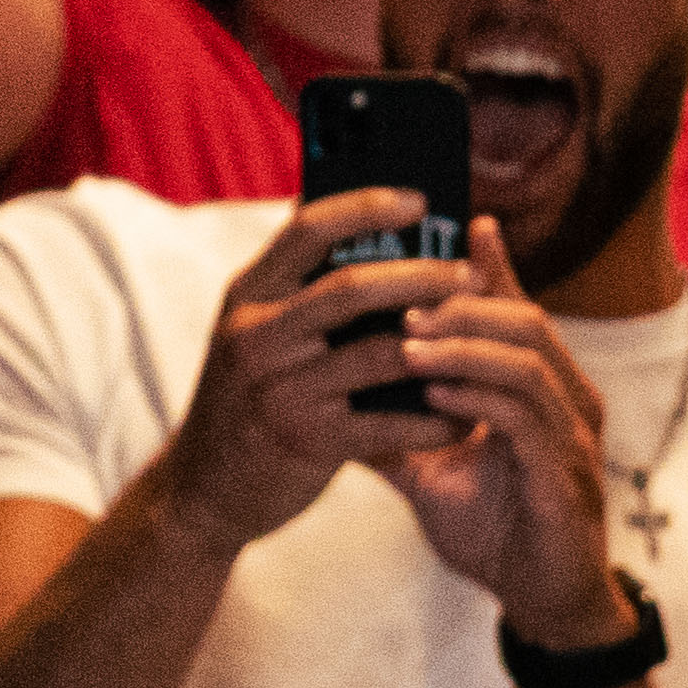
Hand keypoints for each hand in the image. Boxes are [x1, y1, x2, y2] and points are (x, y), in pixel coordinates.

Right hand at [153, 187, 467, 554]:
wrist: (202, 487)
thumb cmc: (249, 399)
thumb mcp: (255, 334)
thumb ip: (299, 288)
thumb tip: (367, 227)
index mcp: (246, 296)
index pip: (306, 229)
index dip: (366, 206)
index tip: (421, 200)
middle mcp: (255, 335)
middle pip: (353, 285)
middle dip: (424, 275)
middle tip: (471, 274)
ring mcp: (277, 388)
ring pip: (381, 352)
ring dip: (444, 346)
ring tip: (484, 345)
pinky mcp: (303, 439)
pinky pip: (389, 422)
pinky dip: (436, 419)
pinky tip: (466, 417)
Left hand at [377, 218, 627, 648]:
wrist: (539, 599)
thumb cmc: (492, 527)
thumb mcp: (430, 468)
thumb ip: (392, 426)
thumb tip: (332, 392)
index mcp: (538, 387)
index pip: (514, 311)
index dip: (488, 267)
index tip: (446, 224)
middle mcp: (566, 399)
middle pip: (525, 320)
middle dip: (461, 303)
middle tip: (398, 299)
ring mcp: (573, 435)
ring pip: (530, 360)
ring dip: (465, 344)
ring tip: (405, 339)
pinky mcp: (566, 475)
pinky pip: (528, 419)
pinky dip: (481, 398)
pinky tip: (436, 392)